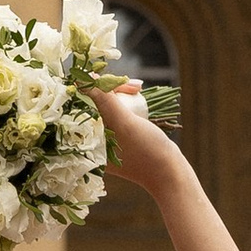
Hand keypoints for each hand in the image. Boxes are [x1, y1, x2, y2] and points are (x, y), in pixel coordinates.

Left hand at [94, 75, 188, 197]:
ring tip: (138, 89)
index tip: (114, 80)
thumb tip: (84, 79)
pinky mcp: (118, 135)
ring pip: (105, 105)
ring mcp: (105, 138)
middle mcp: (91, 140)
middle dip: (111, 89)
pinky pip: (115, 111)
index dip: (95, 87)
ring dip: (120, 92)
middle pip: (93, 103)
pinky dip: (125, 101)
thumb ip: (104, 101)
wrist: (169, 171)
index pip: (81, 105)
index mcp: (85, 141)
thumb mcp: (124, 123)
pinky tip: (137, 94)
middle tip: (135, 86)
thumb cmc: (146, 150)